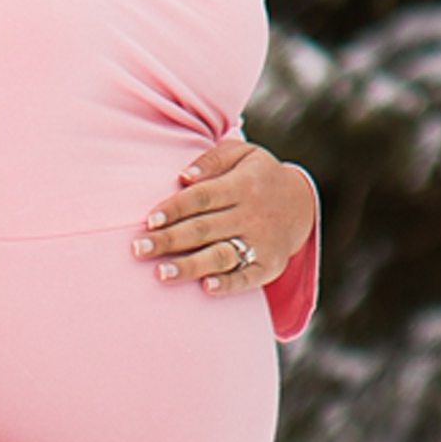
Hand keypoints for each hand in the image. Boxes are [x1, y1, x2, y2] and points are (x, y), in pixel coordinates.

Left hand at [137, 134, 317, 295]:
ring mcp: (261, 242)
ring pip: (220, 255)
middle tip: (138, 249)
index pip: (203, 197)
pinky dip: (227, 284)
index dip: (175, 208)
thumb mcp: (243, 154)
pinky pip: (247, 278)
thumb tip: (183, 177)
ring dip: (190, 266)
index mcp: (242, 185)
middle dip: (169, 240)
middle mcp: (251, 214)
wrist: (302, 203)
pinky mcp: (268, 266)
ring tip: (160, 273)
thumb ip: (212, 159)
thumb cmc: (258, 176)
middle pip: (204, 229)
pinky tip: (205, 288)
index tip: (149, 220)